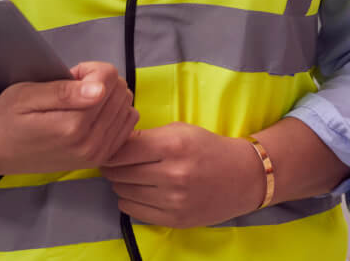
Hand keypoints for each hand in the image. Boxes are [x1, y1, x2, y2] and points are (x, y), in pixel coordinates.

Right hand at [0, 62, 137, 175]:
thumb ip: (65, 92)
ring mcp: (97, 154)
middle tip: (73, 89)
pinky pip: (127, 127)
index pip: (109, 79)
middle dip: (100, 83)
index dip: (90, 69)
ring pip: (126, 107)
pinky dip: (114, 114)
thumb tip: (100, 89)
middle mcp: (91, 144)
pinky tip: (92, 114)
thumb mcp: (27, 96)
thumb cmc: (7, 117)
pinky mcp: (100, 160)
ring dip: (107, 98)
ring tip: (80, 102)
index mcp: (73, 126)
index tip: (70, 76)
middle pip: (121, 92)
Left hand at [100, 123, 265, 227]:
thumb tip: (113, 145)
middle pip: (120, 173)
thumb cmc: (208, 148)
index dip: (110, 150)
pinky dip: (128, 201)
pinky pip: (134, 211)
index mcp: (173, 146)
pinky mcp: (175, 219)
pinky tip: (137, 191)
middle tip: (113, 164)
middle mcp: (172, 174)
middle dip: (112, 168)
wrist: (242, 177)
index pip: (122, 151)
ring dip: (119, 184)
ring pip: (124, 193)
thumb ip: (147, 136)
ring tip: (127, 177)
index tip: (108, 150)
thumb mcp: (180, 130)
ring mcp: (173, 200)